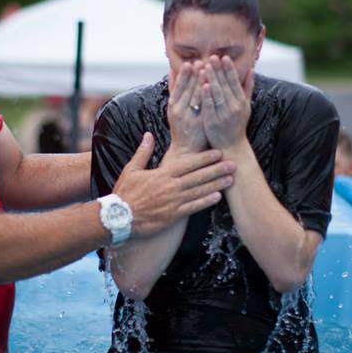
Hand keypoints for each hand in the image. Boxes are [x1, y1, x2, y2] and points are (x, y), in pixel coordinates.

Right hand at [112, 132, 234, 237]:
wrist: (119, 218)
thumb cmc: (125, 193)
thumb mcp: (132, 169)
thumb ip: (143, 152)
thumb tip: (148, 134)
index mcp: (163, 174)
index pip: (188, 163)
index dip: (205, 158)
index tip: (218, 153)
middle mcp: (171, 187)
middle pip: (199, 176)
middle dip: (217, 170)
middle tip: (233, 164)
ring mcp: (174, 202)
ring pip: (199, 191)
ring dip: (216, 185)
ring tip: (231, 179)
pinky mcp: (173, 216)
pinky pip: (193, 208)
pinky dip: (206, 202)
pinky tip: (217, 197)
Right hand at [167, 61, 207, 152]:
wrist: (186, 151)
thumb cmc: (183, 127)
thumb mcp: (174, 108)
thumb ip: (174, 90)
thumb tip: (172, 70)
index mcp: (173, 105)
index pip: (179, 86)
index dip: (185, 74)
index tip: (191, 62)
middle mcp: (178, 110)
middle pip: (186, 89)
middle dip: (194, 75)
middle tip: (201, 61)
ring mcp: (188, 118)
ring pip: (194, 97)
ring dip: (199, 82)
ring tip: (206, 69)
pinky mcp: (198, 124)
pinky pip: (202, 108)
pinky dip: (205, 97)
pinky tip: (209, 87)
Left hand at [200, 56, 252, 150]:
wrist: (231, 147)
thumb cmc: (237, 125)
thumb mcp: (246, 106)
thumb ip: (248, 88)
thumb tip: (251, 69)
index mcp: (241, 102)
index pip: (234, 82)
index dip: (229, 69)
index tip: (224, 57)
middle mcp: (234, 107)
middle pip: (225, 86)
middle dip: (218, 70)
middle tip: (212, 56)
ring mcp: (223, 115)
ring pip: (217, 94)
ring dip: (212, 79)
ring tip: (206, 66)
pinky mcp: (212, 122)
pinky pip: (209, 106)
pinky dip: (206, 95)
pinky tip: (203, 85)